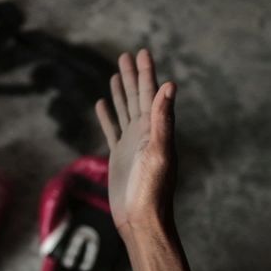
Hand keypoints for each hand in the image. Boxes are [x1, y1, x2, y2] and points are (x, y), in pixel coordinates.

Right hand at [94, 49, 176, 232]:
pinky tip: (101, 105)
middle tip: (125, 55)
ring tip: (114, 74)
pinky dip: (107, 115)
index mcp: (155, 128)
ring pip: (123, 110)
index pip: (150, 93)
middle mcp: (144, 132)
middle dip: (131, 76)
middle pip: (135, 97)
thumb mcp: (158, 152)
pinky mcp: (118, 155)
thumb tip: (169, 86)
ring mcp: (130, 143)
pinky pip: (111, 129)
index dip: (146, 72)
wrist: (140, 218)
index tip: (141, 52)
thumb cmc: (152, 189)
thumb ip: (163, 120)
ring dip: (119, 91)